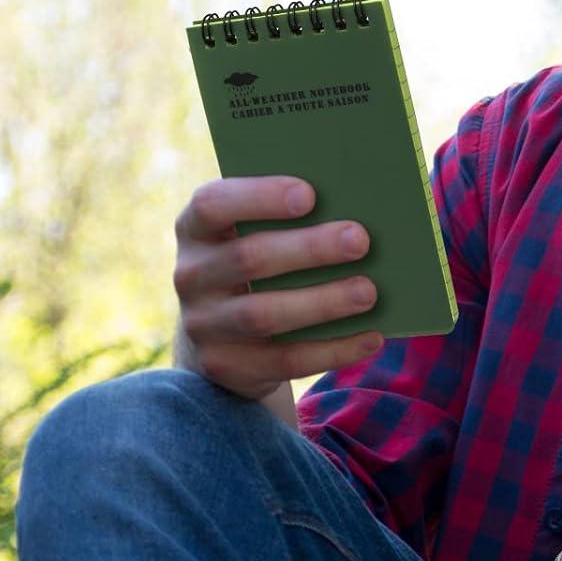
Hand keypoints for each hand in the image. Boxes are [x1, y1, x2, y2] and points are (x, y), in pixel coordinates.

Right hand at [173, 174, 384, 400]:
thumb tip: (356, 217)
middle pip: (248, 258)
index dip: (259, 197)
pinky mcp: (226, 366)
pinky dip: (333, 349)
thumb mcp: (254, 236)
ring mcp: (203, 324)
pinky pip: (284, 360)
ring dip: (323, 302)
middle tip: (360, 240)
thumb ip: (289, 221)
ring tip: (369, 292)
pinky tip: (371, 338)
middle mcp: (191, 275)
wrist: (222, 336)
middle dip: (309, 249)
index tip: (309, 194)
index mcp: (196, 228)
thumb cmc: (258, 265)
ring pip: (264, 314)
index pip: (214, 204)